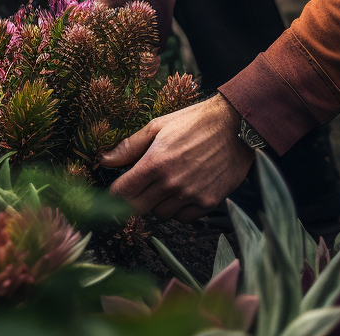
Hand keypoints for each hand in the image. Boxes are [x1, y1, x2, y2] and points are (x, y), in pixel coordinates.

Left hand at [102, 94, 255, 221]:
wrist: (236, 125)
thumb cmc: (194, 121)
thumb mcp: (159, 126)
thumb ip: (130, 146)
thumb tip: (103, 159)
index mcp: (155, 162)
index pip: (122, 192)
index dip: (115, 192)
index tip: (117, 188)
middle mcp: (171, 182)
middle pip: (138, 208)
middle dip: (133, 199)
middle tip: (140, 187)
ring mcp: (190, 194)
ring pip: (160, 215)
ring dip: (158, 203)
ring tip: (167, 183)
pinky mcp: (208, 202)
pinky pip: (183, 218)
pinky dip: (179, 209)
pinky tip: (184, 191)